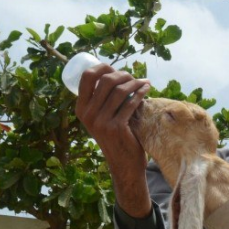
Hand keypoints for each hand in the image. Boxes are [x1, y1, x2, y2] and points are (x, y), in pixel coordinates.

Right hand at [75, 64, 150, 215]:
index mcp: (81, 109)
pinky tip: (147, 88)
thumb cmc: (115, 135)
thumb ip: (101, 101)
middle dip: (123, 74)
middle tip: (133, 77)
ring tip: (144, 82)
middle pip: (106, 80)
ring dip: (135, 82)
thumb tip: (115, 73)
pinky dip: (141, 92)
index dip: (101, 66)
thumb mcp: (101, 118)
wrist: (123, 162)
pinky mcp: (117, 127)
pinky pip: (131, 102)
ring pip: (120, 90)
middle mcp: (87, 114)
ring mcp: (101, 121)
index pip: (87, 77)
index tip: (114, 67)